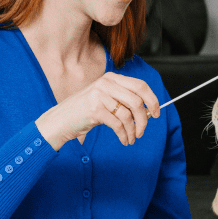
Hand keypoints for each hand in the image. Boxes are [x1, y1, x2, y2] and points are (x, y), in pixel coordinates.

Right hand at [35, 72, 160, 150]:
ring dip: (133, 130)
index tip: (156, 113)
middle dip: (144, 119)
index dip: (152, 100)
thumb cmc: (84, 111)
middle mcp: (106, 83)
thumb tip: (148, 111)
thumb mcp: (104, 98)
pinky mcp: (95, 109)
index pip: (140, 85)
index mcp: (111, 78)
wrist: (61, 120)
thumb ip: (123, 100)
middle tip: (143, 130)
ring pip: (128, 115)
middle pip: (137, 101)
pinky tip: (124, 140)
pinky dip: (124, 135)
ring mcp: (99, 95)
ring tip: (132, 138)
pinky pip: (118, 125)